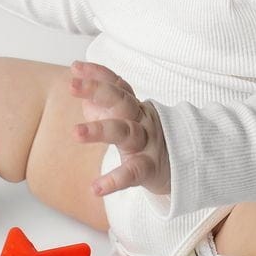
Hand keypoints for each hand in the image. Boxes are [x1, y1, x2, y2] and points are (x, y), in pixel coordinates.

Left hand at [69, 61, 170, 199]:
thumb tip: (80, 92)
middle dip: (97, 90)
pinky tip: (96, 188)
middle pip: (121, 100)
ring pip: (124, 132)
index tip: (75, 68)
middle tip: (72, 86)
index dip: (97, 73)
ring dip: (99, 130)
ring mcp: (147, 142)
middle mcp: (141, 119)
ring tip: (76, 132)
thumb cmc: (144, 138)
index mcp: (134, 106)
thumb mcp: (125, 118)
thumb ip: (102, 104)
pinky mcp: (149, 168)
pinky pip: (132, 171)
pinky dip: (115, 180)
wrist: (182, 165)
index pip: (116, 84)